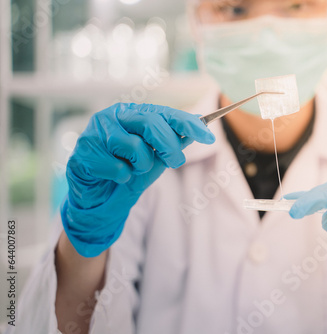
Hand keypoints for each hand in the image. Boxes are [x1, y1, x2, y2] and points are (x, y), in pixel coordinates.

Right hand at [62, 103, 214, 256]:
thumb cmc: (128, 170)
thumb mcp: (157, 157)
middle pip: (150, 124)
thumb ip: (174, 140)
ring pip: (134, 146)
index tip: (209, 137)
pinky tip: (114, 177)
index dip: (188, 124)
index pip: (165, 113)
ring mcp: (96, 132)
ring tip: (132, 169)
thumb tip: (200, 122)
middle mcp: (114, 116)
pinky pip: (117, 167)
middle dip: (169, 146)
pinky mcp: (84, 152)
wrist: (99, 196)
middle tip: (176, 162)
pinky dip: (122, 177)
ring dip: (141, 165)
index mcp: (133, 113)